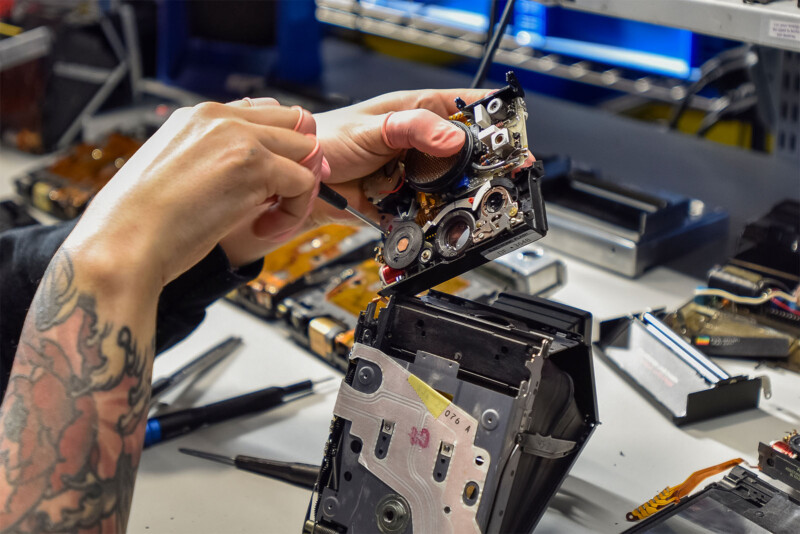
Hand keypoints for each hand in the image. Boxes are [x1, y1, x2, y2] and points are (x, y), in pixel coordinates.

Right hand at [63, 98, 324, 287]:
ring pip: (308, 151)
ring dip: (298, 189)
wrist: (122, 243)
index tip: (272, 183)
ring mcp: (239, 138)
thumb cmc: (141, 223)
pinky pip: (305, 183)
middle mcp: (220, 117)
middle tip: (279, 200)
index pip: (266, 113)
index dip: (280, 149)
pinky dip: (294, 211)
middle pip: (296, 125)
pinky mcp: (255, 165)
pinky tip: (264, 229)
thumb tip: (249, 175)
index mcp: (198, 116)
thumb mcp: (175, 174)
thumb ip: (212, 162)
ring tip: (268, 219)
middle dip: (298, 163)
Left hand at [311, 88, 490, 225]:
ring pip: (451, 187)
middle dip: (483, 168)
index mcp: (418, 113)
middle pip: (467, 155)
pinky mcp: (405, 202)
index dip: (495, 119)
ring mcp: (415, 174)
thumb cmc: (326, 141)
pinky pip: (428, 214)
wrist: (301, 184)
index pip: (467, 108)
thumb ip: (412, 128)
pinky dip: (433, 222)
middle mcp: (421, 144)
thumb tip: (452, 138)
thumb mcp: (372, 128)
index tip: (514, 136)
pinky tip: (436, 223)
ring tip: (468, 205)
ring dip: (458, 198)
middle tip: (499, 179)